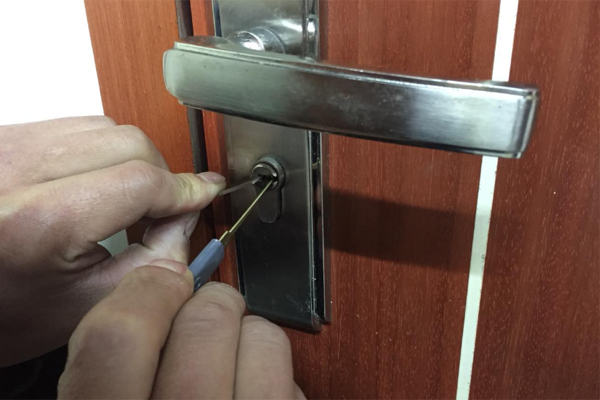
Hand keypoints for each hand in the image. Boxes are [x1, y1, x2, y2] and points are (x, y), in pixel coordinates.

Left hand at [0, 117, 225, 366]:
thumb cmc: (6, 312)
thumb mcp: (90, 302)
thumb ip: (156, 257)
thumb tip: (189, 213)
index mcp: (37, 222)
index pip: (141, 180)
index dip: (185, 188)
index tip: (205, 192)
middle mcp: (14, 170)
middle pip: (129, 143)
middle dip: (160, 174)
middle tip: (162, 209)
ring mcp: (5, 146)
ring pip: (106, 128)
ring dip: (131, 160)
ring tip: (122, 201)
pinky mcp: (3, 136)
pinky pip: (76, 126)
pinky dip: (101, 152)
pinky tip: (95, 185)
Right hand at [57, 262, 305, 399]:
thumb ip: (105, 363)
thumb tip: (146, 290)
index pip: (121, 334)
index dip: (143, 290)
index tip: (159, 280)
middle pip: (208, 317)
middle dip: (206, 301)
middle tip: (200, 314)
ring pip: (263, 335)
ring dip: (247, 334)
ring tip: (230, 360)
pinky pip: (292, 375)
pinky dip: (272, 371)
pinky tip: (250, 391)